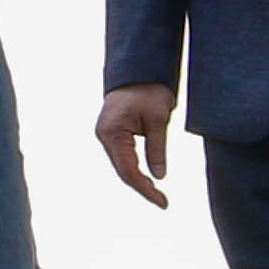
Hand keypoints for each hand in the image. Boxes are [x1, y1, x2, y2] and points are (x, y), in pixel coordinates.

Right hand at [95, 81, 176, 206]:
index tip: (163, 202)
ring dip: (138, 179)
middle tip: (163, 202)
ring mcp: (107, 133)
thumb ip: (157, 149)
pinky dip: (135, 168)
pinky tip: (148, 177)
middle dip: (142, 187)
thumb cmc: (149, 88)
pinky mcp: (113, 131)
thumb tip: (159, 176)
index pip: (129, 170)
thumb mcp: (158, 119)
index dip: (145, 189)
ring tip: (158, 194)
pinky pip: (123, 155)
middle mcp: (105, 135)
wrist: (139, 67)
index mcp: (112, 132)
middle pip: (123, 170)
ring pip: (122, 164)